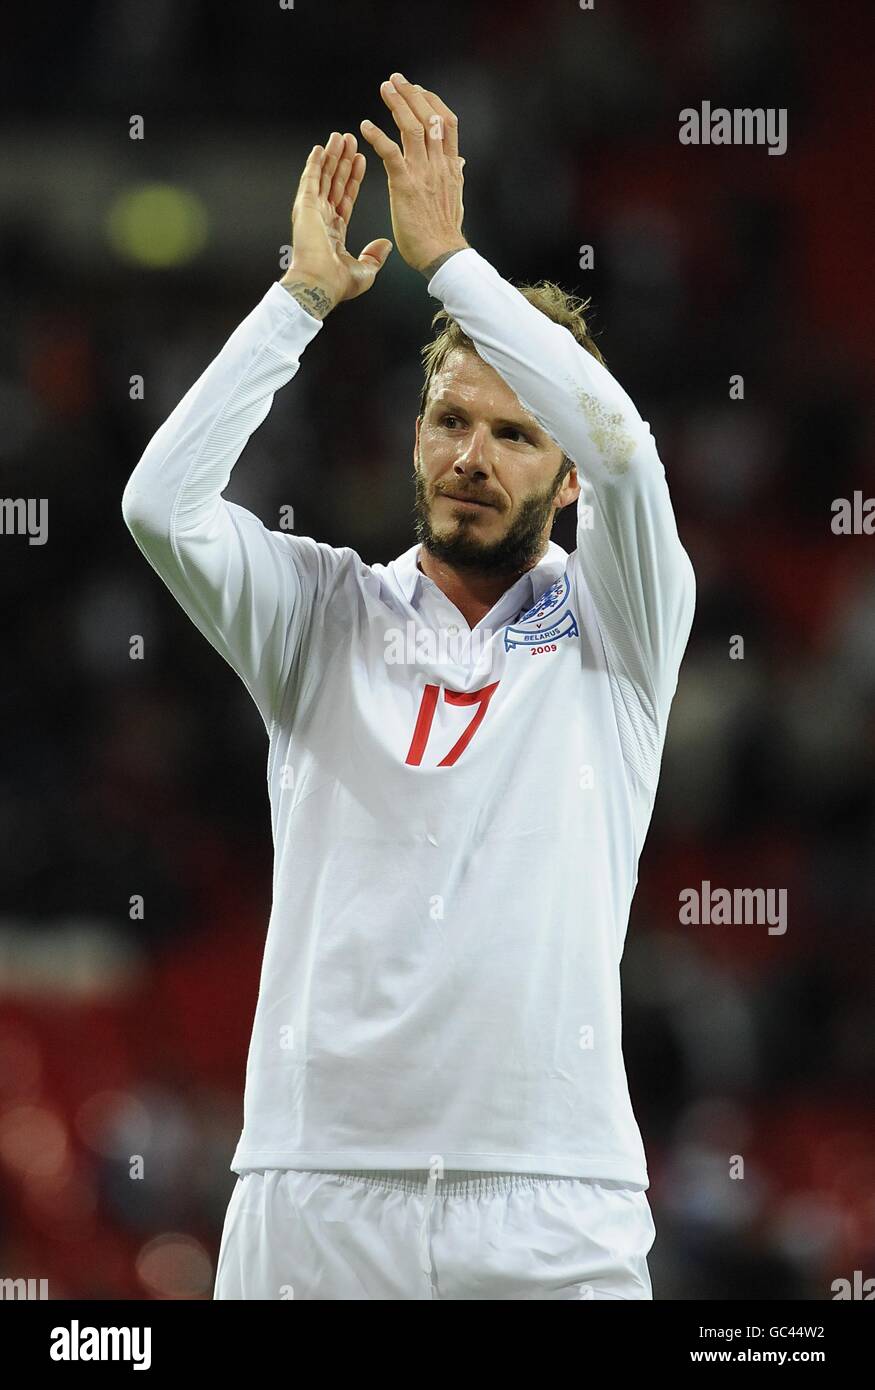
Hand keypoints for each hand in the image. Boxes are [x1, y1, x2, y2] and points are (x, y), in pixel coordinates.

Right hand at [281, 132, 392, 315]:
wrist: (320, 285)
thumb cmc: (337, 284)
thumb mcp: (365, 270)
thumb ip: (375, 256)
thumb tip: (385, 245)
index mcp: (335, 231)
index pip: (346, 197)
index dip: (354, 178)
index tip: (361, 160)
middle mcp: (322, 218)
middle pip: (335, 182)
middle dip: (343, 161)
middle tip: (351, 140)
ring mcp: (312, 211)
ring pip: (324, 176)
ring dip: (332, 156)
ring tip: (340, 137)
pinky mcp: (305, 206)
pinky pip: (310, 179)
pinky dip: (314, 163)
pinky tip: (320, 148)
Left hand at [359, 74, 468, 275]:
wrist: (442, 255)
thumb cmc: (444, 233)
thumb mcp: (456, 198)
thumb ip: (455, 176)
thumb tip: (460, 161)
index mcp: (451, 166)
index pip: (447, 122)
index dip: (432, 101)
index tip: (419, 90)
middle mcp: (439, 164)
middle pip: (429, 116)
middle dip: (412, 93)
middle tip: (396, 80)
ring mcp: (423, 173)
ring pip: (412, 127)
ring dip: (397, 104)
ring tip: (385, 88)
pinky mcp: (405, 185)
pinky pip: (391, 153)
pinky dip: (377, 136)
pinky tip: (365, 126)